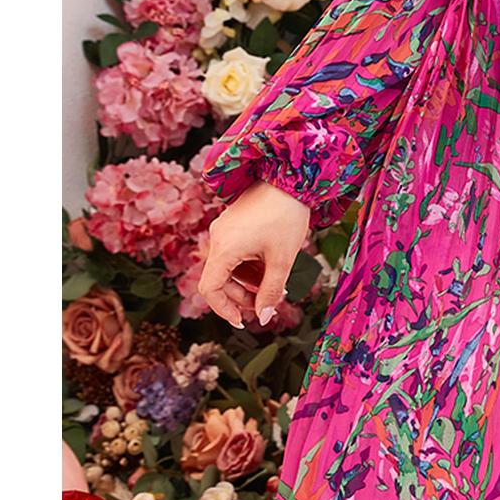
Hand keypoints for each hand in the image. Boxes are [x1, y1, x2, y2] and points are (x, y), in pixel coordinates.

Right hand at [197, 180, 310, 328]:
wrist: (289, 178)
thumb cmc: (286, 216)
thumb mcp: (282, 259)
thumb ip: (272, 291)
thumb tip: (265, 318)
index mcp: (225, 248)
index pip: (209, 289)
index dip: (223, 309)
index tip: (242, 320)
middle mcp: (218, 239)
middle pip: (219, 280)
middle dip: (241, 296)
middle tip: (266, 305)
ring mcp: (224, 231)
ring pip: (228, 268)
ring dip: (248, 282)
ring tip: (275, 286)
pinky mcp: (232, 225)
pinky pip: (234, 254)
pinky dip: (248, 266)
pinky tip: (270, 268)